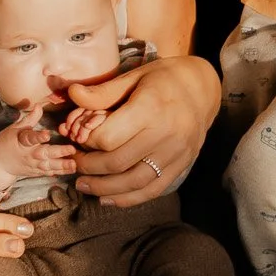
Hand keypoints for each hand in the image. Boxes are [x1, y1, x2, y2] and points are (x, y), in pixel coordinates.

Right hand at [0, 114, 76, 180]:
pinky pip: (47, 172)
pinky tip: (70, 170)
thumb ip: (30, 119)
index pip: (30, 138)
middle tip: (71, 149)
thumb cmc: (7, 141)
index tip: (47, 134)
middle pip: (43, 154)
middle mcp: (28, 154)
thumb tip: (39, 105)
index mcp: (21, 141)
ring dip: (61, 166)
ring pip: (47, 166)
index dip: (38, 137)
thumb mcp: (15, 128)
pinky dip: (58, 172)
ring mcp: (31, 165)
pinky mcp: (34, 172)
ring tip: (74, 164)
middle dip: (58, 152)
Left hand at [67, 52, 220, 205]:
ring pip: (134, 182)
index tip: (79, 138)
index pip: (108, 138)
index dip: (87, 142)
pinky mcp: (182, 164)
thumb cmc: (163, 80)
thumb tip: (72, 94)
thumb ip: (103, 92)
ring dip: (104, 189)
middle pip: (118, 162)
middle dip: (89, 167)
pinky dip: (129, 199)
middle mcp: (166, 133)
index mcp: (150, 107)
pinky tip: (109, 199)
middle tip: (75, 164)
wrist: (202, 90)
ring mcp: (177, 152)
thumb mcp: (133, 77)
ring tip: (84, 185)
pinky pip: (153, 189)